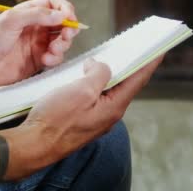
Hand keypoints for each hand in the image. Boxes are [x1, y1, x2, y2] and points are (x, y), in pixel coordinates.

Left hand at [0, 0, 79, 89]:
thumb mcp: (11, 20)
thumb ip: (37, 15)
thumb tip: (60, 15)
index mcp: (29, 12)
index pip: (54, 3)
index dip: (64, 8)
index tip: (69, 17)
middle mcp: (36, 26)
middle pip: (63, 22)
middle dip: (69, 28)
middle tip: (66, 34)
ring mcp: (38, 43)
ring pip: (62, 41)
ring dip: (63, 45)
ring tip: (52, 49)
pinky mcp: (38, 60)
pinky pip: (56, 57)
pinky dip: (55, 58)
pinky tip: (45, 60)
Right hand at [20, 56, 163, 167]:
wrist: (33, 144)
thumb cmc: (56, 120)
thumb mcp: (81, 90)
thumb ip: (98, 74)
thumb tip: (99, 66)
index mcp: (113, 107)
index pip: (137, 80)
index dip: (149, 63)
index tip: (159, 49)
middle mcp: (108, 115)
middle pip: (124, 85)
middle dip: (128, 66)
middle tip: (133, 48)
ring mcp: (95, 119)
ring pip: (106, 91)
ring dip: (106, 74)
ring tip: (106, 58)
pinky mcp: (81, 120)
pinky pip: (93, 98)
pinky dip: (92, 84)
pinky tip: (84, 76)